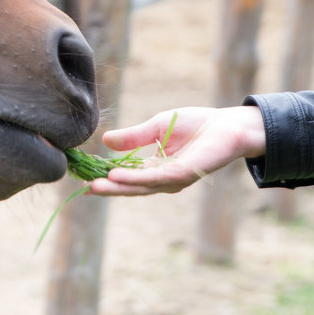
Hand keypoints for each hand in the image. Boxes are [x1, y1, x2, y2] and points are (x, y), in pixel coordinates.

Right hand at [88, 105, 265, 195]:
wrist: (228, 125)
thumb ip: (133, 136)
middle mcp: (165, 179)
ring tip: (96, 184)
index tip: (85, 178)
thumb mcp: (156, 127)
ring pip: (141, 185)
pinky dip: (135, 178)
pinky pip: (155, 178)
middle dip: (109, 189)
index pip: (128, 177)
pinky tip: (117, 176)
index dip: (108, 178)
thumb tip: (105, 140)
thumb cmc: (196, 125)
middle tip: (85, 189)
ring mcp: (174, 179)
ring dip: (118, 186)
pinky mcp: (184, 173)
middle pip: (132, 187)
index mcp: (157, 170)